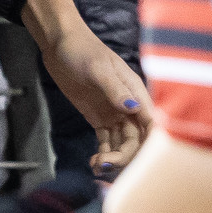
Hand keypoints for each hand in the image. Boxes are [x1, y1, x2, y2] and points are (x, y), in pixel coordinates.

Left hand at [23, 0, 147, 174]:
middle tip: (105, 163)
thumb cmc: (82, 50)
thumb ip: (115, 90)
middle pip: (137, 139)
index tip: (141, 161)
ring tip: (97, 166)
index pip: (152, 122)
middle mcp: (129, 106)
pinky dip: (103, 153)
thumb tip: (133, 109)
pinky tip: (94, 163)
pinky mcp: (99, 119)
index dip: (151, 143)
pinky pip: (107, 141)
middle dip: (125, 155)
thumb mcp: (98, 69)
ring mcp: (114, 113)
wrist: (59, 46)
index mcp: (135, 92)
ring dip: (114, 158)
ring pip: (122, 143)